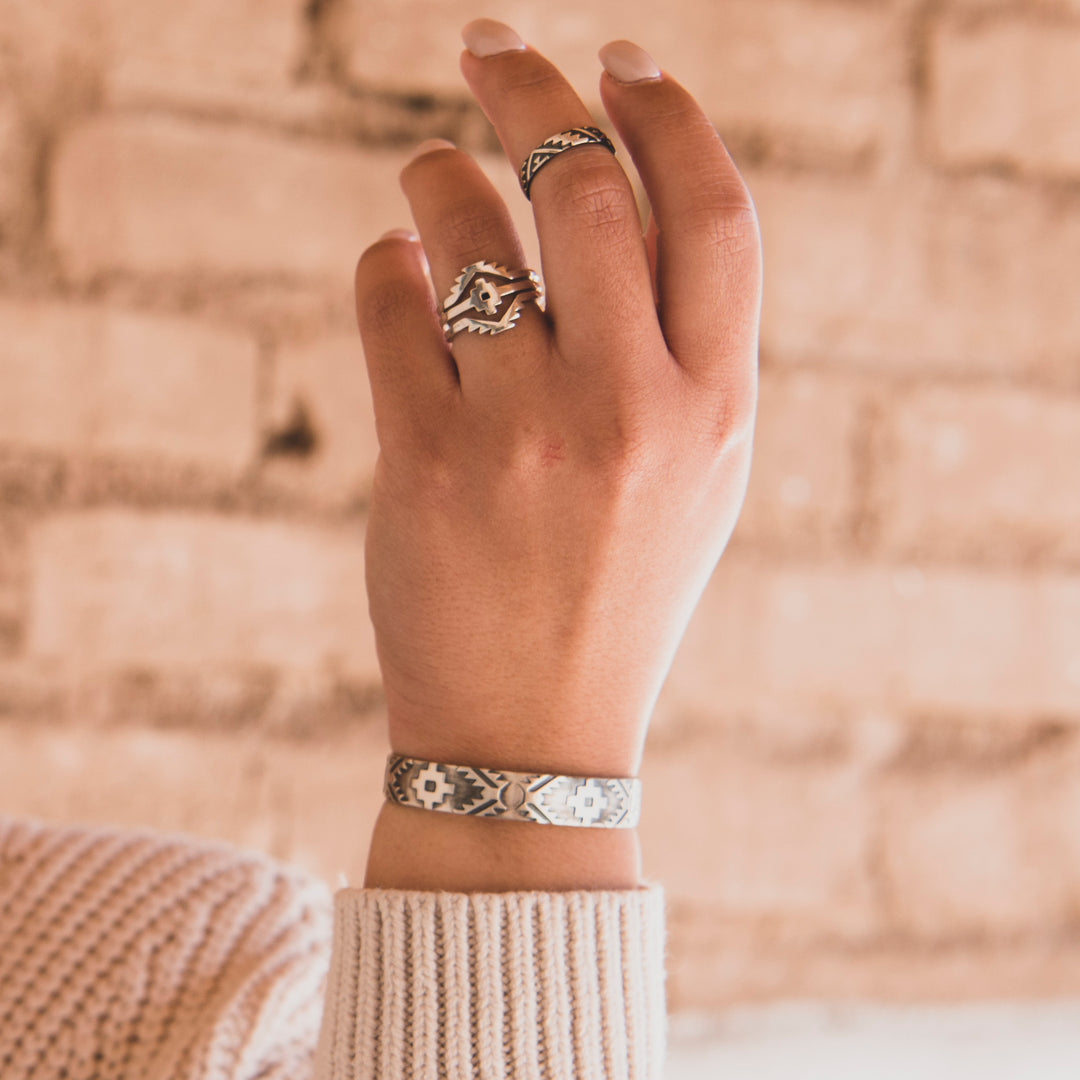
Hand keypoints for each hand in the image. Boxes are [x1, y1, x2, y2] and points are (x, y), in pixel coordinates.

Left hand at [357, 21, 759, 784]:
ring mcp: (525, 435)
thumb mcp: (694, 471)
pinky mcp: (427, 462)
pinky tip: (395, 269)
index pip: (713, 213)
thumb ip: (677, 344)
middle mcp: (632, 410)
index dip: (667, 114)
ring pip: (464, 227)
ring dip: (437, 173)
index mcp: (720, 409)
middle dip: (532, 90)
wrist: (534, 726)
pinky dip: (383, 263)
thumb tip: (594, 193)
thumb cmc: (617, 583)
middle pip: (582, 187)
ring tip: (431, 175)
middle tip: (493, 49)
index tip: (620, 60)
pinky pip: (388, 300)